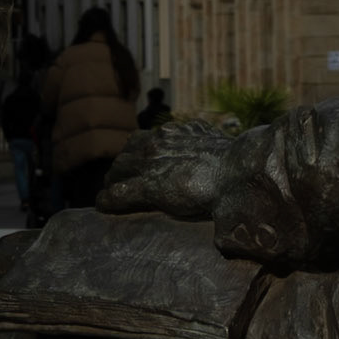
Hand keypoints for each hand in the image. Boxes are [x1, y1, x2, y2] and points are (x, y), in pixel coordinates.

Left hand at [97, 120, 231, 220]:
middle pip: (126, 154)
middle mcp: (156, 143)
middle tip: (119, 181)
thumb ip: (199, 137)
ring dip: (113, 182)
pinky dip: (107, 200)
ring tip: (109, 193)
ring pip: (118, 171)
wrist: (236, 171)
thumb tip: (205, 137)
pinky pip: (118, 194)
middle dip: (121, 168)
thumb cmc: (231, 158)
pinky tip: (102, 205)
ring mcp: (150, 164)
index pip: (141, 139)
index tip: (133, 163)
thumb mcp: (211, 138)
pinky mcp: (149, 187)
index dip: (134, 153)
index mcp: (171, 133)